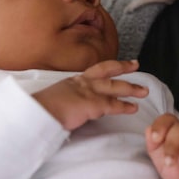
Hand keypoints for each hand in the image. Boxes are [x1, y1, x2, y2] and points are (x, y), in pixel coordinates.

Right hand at [32, 60, 147, 129]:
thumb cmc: (39, 111)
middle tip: (136, 64)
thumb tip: (69, 106)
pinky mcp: (91, 104)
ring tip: (144, 92)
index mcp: (72, 81)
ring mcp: (87, 92)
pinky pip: (112, 105)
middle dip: (123, 67)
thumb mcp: (54, 99)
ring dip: (131, 89)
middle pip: (107, 71)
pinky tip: (133, 108)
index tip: (119, 63)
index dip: (108, 66)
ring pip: (114, 87)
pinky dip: (124, 107)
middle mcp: (81, 83)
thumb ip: (65, 99)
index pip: (94, 70)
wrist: (35, 115)